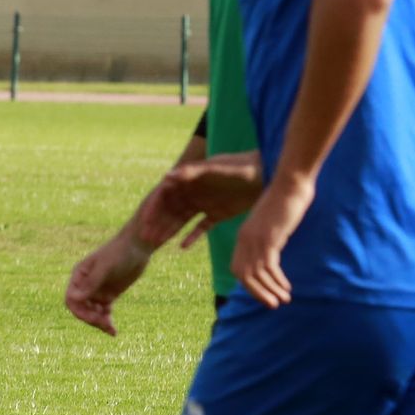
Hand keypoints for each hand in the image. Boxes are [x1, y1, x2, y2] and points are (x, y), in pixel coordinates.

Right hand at [64, 233, 151, 335]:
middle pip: (80, 309)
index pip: (71, 299)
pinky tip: (113, 331)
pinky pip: (104, 313)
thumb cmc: (119, 252)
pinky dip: (107, 322)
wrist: (137, 247)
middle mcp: (85, 285)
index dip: (79, 311)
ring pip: (92, 313)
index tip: (94, 317)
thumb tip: (74, 299)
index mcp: (79, 276)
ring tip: (111, 329)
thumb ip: (91, 283)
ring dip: (99, 323)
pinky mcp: (109, 296)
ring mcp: (97, 291)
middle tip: (104, 324)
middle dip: (90, 318)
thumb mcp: (105, 268)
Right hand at [138, 152, 263, 249]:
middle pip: (170, 210)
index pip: (165, 195)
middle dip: (157, 223)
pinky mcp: (218, 213)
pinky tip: (182, 247)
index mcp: (190, 179)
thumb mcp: (217, 169)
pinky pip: (201, 227)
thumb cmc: (243, 166)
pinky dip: (192, 236)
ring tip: (158, 243)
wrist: (269, 174)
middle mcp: (194, 192)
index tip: (145, 222)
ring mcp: (205, 203)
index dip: (154, 209)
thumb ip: (193, 172)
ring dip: (170, 230)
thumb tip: (166, 177)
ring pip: (182, 220)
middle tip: (146, 238)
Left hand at [232, 174, 313, 307]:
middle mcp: (245, 239)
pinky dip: (276, 280)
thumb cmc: (285, 202)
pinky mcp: (269, 238)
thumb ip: (268, 238)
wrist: (290, 185)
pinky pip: (268, 266)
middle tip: (272, 304)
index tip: (262, 293)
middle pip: (242, 275)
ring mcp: (255, 239)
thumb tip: (272, 252)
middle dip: (257, 292)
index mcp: (243, 236)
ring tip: (282, 300)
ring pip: (255, 274)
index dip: (248, 284)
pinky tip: (286, 288)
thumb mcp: (271, 224)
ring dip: (269, 290)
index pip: (237, 267)